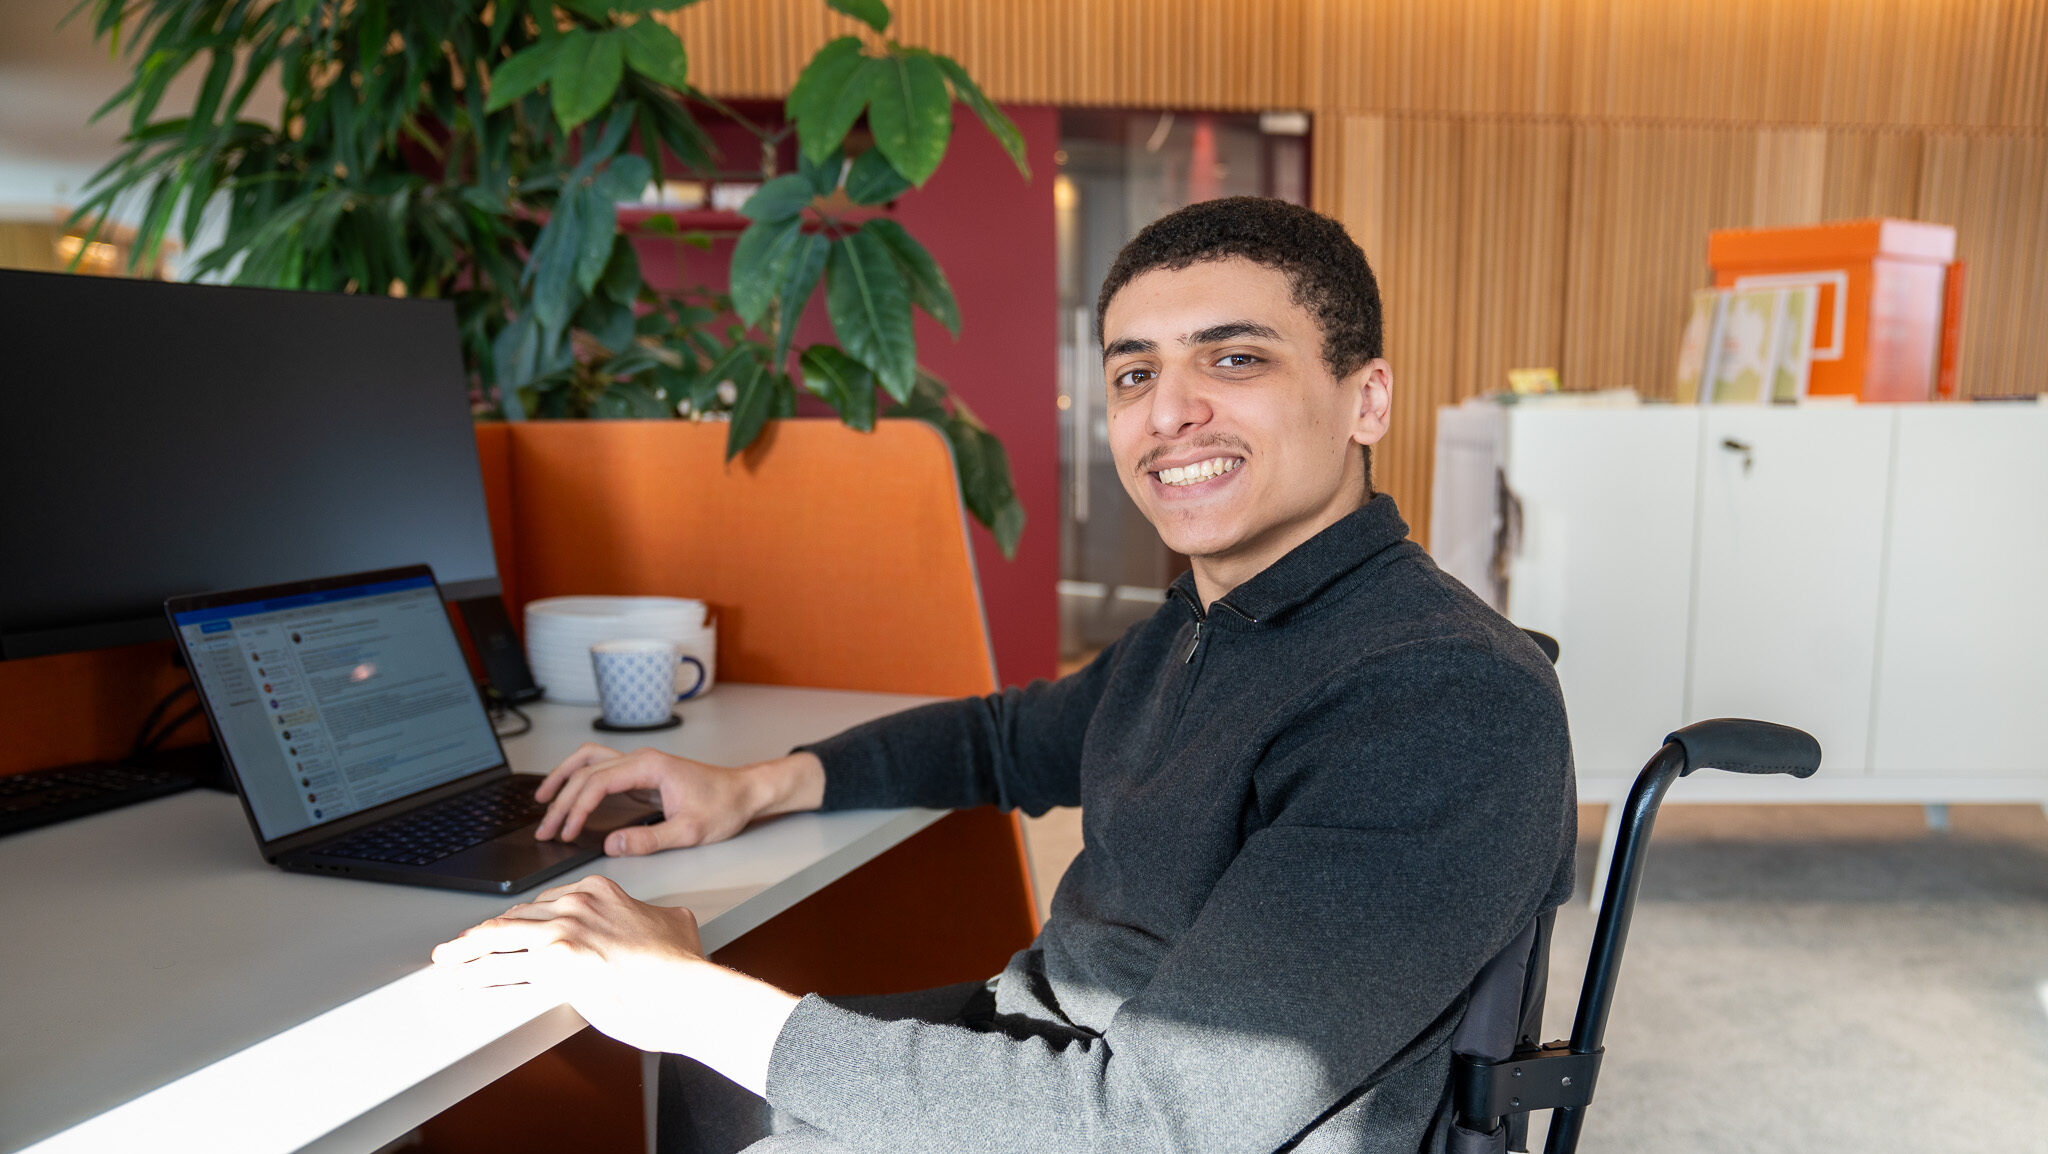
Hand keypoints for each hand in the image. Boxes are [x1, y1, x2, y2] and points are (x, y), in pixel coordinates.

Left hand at [431, 874, 797, 1091]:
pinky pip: (501, 969)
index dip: (520, 921)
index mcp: (601, 890)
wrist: (685, 989)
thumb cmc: (681, 968)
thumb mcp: (675, 923)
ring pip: (499, 937)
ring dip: (466, 950)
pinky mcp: (553, 965)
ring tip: (447, 960)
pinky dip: (476, 974)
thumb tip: (663, 921)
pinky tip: (462, 980)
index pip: (544, 902)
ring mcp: (562, 932)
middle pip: (516, 917)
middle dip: (485, 933)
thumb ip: (658, 917)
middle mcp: (576, 905)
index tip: (507, 931)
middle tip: (462, 944)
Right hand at [532, 745, 823, 856]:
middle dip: (561, 800)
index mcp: (649, 767)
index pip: (598, 783)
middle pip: (586, 772)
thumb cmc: (724, 806)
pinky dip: (579, 781)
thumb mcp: (689, 832)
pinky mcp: (640, 776)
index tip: (567, 833)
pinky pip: (601, 771)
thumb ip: (648, 840)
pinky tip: (568, 796)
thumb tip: (611, 846)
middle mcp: (641, 760)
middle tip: (546, 829)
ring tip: (542, 803)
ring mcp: (639, 765)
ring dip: (563, 780)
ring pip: (589, 762)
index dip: (576, 809)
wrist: (745, 792)